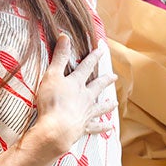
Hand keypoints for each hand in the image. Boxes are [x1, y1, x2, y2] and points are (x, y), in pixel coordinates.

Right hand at [30, 35, 117, 160]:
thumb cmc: (52, 102)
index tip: (101, 50)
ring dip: (107, 104)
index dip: (94, 57)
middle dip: (105, 80)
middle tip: (113, 77)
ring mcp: (86, 113)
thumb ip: (59, 57)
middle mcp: (85, 97)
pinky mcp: (83, 127)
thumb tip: (65, 37)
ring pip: (100, 107)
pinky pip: (96, 127)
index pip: (87, 66)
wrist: (57, 129)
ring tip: (113, 103)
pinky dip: (103, 127)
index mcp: (77, 83)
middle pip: (97, 86)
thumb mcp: (52, 75)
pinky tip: (109, 127)